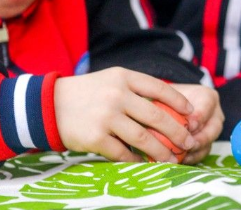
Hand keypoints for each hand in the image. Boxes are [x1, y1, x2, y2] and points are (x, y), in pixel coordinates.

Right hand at [54, 67, 196, 162]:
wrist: (49, 105)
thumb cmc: (88, 93)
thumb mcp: (112, 80)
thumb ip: (137, 89)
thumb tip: (169, 107)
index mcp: (124, 77)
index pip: (160, 88)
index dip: (179, 102)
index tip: (191, 113)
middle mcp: (117, 95)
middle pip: (157, 116)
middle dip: (177, 132)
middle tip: (188, 142)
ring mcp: (106, 117)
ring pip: (143, 138)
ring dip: (161, 151)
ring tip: (172, 159)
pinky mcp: (95, 137)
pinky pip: (123, 152)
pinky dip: (137, 160)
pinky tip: (145, 163)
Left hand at [172, 84, 223, 163]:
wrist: (171, 105)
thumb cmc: (168, 98)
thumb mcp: (167, 96)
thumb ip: (165, 103)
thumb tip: (156, 113)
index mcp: (208, 98)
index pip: (205, 109)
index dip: (198, 119)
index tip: (188, 126)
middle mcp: (215, 115)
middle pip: (213, 129)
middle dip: (199, 139)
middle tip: (186, 145)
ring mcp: (212, 131)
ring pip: (209, 143)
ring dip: (195, 151)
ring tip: (182, 156)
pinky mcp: (207, 144)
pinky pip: (203, 153)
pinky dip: (192, 158)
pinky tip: (180, 160)